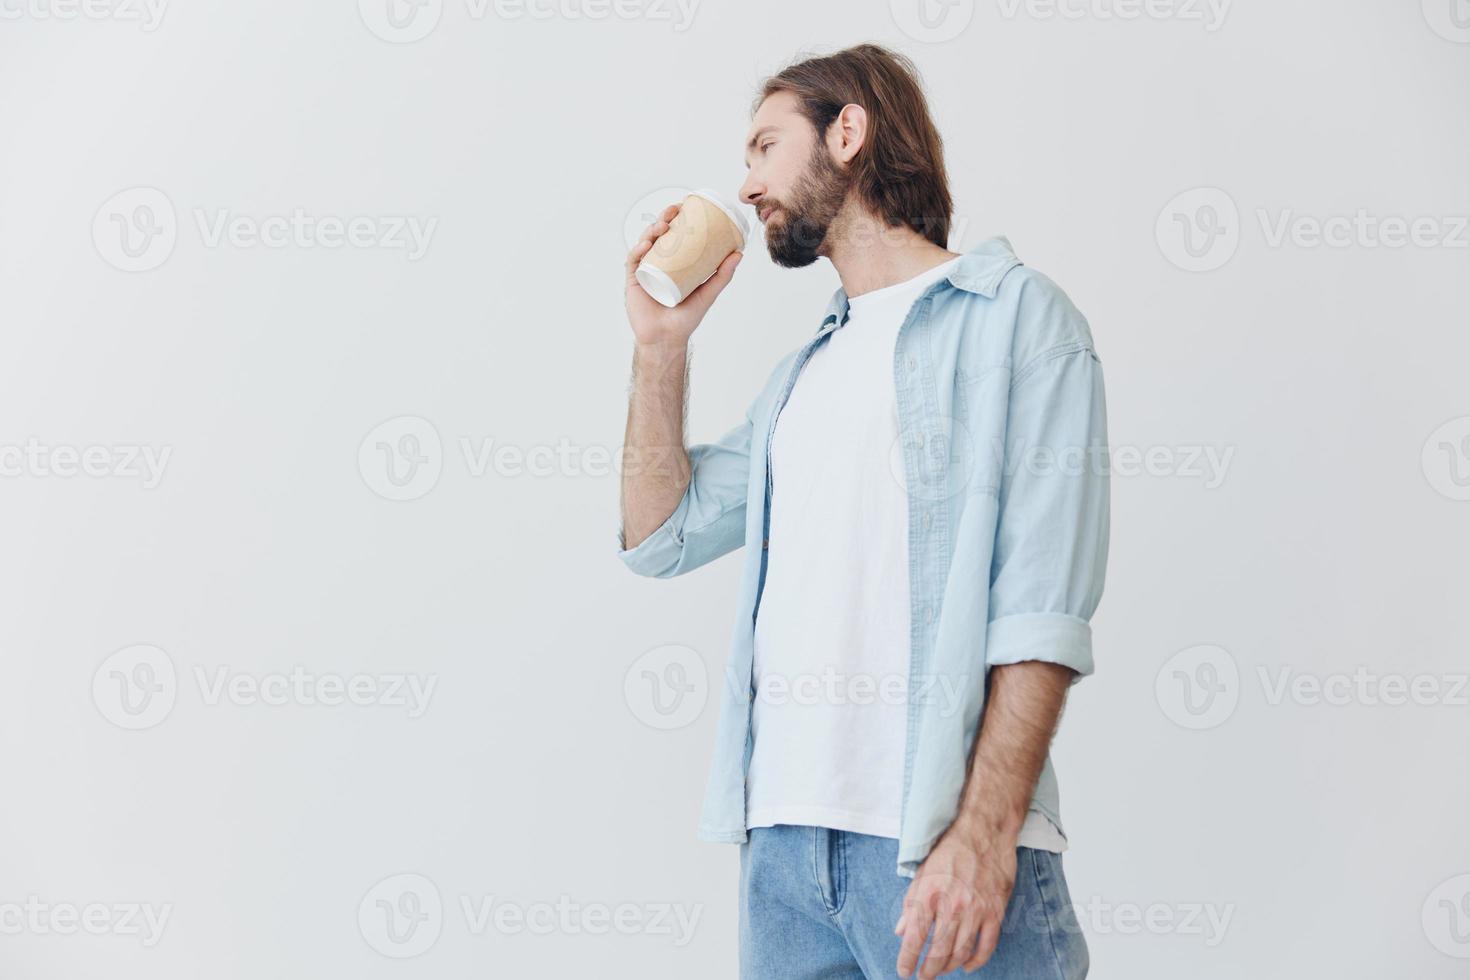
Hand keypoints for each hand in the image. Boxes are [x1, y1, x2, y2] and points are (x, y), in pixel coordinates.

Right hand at [625, 201, 742, 347]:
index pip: (674, 236)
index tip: (685, 206)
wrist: (667, 339)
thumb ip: (722, 275)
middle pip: (658, 236)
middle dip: (664, 219)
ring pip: (645, 244)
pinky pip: (633, 262)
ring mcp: (644, 271)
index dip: (677, 219)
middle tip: (674, 211)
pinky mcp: (633, 281)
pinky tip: (646, 245)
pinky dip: (638, 251)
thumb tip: (738, 253)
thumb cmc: (685, 318)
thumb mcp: (707, 293)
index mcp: (673, 264)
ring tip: (663, 225)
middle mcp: (657, 264)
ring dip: (651, 231)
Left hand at [894, 825, 1016, 977]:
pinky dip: (976, 961)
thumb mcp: (922, 872)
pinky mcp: (995, 912)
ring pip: (961, 951)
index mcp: (930, 894)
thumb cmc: (951, 850)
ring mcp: (976, 910)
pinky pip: (986, 946)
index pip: (914, 936)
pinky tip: (967, 965)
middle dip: (928, 970)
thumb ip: (911, 903)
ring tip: (941, 971)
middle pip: (938, 951)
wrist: (985, 832)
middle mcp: (952, 905)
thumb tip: (900, 931)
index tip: (903, 971)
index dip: (907, 959)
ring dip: (949, 967)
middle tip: (923, 976)